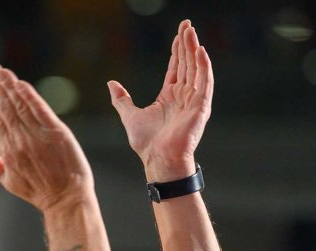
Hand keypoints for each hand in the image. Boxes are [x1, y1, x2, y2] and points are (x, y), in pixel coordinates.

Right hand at [0, 63, 94, 213]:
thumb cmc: (39, 192)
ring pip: (19, 105)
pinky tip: (21, 83)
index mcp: (8, 152)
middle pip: (5, 108)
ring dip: (10, 85)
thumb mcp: (9, 182)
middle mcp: (19, 142)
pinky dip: (29, 95)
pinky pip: (39, 109)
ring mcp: (37, 136)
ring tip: (3, 70)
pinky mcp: (55, 132)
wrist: (66, 199)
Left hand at [108, 19, 212, 181]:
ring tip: (191, 32)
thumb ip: (122, 99)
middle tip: (187, 24)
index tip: (179, 33)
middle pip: (187, 63)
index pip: (176, 67)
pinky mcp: (200, 107)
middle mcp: (184, 96)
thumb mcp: (129, 116)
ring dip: (194, 49)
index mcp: (170, 96)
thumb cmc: (147, 143)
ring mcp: (193, 101)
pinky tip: (201, 51)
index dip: (177, 50)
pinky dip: (203, 67)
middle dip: (187, 43)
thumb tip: (111, 84)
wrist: (158, 160)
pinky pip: (204, 83)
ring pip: (196, 69)